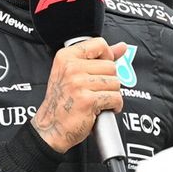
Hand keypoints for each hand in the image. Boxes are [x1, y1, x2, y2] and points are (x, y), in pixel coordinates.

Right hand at [33, 38, 126, 153]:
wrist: (50, 127)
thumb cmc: (62, 102)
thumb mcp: (73, 73)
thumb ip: (99, 58)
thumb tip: (122, 47)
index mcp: (66, 57)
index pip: (99, 44)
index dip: (107, 56)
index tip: (104, 68)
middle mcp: (71, 68)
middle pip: (111, 66)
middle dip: (110, 81)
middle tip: (98, 90)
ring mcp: (79, 84)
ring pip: (115, 83)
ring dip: (112, 94)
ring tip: (99, 100)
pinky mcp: (88, 101)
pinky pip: (115, 98)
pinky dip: (114, 106)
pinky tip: (103, 108)